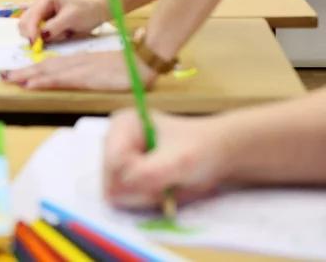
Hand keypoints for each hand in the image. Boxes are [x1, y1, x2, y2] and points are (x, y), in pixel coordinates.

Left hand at [2, 49, 153, 90]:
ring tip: (9, 79)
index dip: (30, 69)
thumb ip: (90, 74)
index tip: (14, 74)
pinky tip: (31, 84)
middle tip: (1, 76)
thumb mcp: (103, 71)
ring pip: (47, 72)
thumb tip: (82, 79)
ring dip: (26, 75)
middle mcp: (75, 63)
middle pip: (43, 66)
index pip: (49, 65)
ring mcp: (79, 69)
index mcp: (77, 62)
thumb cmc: (126, 68)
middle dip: (22, 72)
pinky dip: (43, 81)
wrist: (143, 62)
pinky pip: (60, 80)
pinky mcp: (85, 78)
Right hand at [18, 0, 107, 41]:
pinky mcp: (41, 22)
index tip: (36, 45)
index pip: (30, 16)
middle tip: (48, 41)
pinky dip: (42, 38)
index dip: (31, 31)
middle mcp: (39, 4)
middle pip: (23, 23)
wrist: (94, 13)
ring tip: (59, 34)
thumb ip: (54, 26)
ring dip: (40, 37)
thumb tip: (40, 36)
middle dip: (34, 34)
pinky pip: (35, 33)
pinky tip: (56, 36)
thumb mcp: (71, 18)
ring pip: (27, 30)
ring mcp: (39, 13)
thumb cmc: (85, 12)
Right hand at [102, 108, 231, 209]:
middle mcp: (113, 142)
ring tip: (166, 182)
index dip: (135, 176)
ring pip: (116, 193)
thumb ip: (148, 173)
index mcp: (121, 125)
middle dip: (140, 188)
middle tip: (167, 182)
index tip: (162, 173)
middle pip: (111, 180)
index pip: (112, 162)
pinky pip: (124, 200)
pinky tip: (161, 188)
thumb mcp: (179, 160)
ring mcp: (117, 162)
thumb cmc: (199, 149)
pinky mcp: (122, 179)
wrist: (214, 156)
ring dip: (144, 195)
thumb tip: (118, 191)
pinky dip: (145, 200)